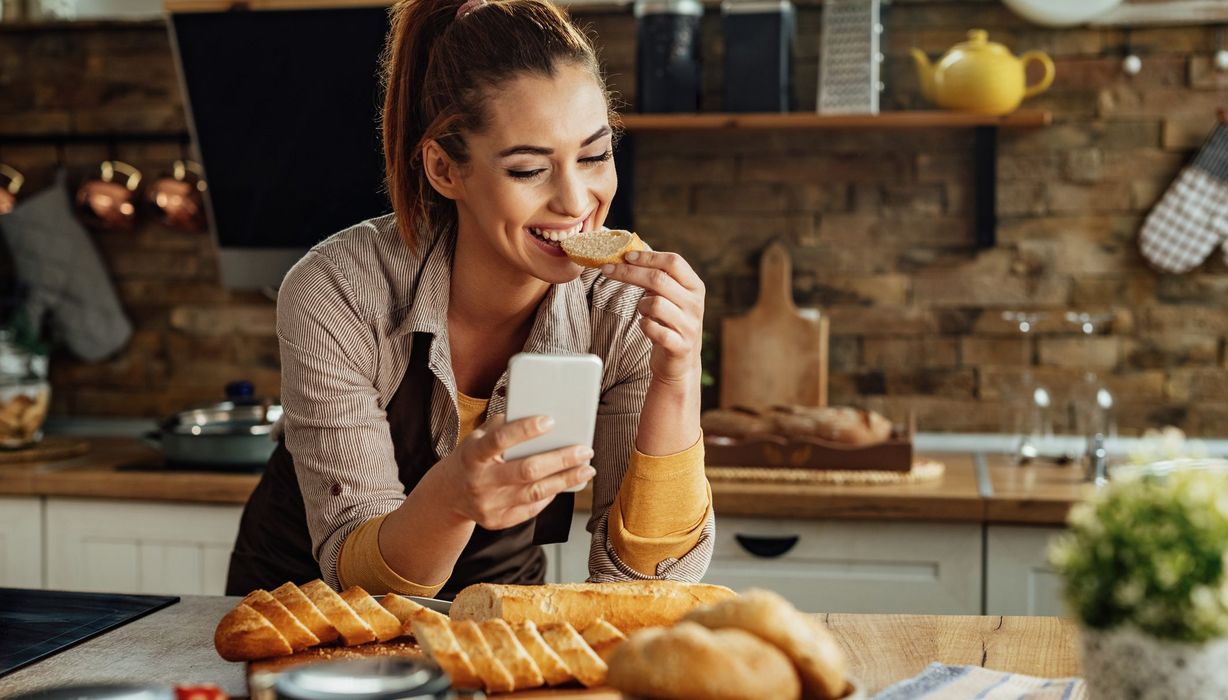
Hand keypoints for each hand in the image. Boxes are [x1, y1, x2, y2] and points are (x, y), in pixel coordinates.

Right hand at [439, 414, 595, 530]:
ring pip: (535, 493)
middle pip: (526, 471)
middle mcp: (479, 482)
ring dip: (565, 480)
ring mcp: (488, 505)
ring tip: (587, 468)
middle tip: (585, 450)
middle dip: (560, 459)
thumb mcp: (478, 437)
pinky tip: (565, 482)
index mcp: (472, 455)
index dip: (525, 430)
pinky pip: (532, 508)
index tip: (551, 421)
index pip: (499, 440)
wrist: (448, 494)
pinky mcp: (497, 521)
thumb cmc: (472, 457)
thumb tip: (542, 415)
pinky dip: (551, 494)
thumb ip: (505, 426)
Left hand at [601, 250, 704, 385]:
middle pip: (659, 279)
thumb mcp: (670, 297)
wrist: (680, 362)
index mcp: (695, 286)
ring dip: (641, 305)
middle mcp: (695, 304)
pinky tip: (646, 326)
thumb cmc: (670, 322)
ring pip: (655, 304)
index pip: (673, 262)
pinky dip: (644, 325)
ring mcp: (689, 325)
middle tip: (608, 270)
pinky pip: (653, 328)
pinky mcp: (680, 345)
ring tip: (643, 311)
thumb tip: (628, 255)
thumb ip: (658, 278)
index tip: (625, 255)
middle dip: (629, 272)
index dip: (648, 257)